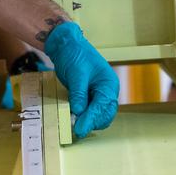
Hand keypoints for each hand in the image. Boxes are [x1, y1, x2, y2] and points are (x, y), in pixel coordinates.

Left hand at [43, 21, 118, 138]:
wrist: (67, 45)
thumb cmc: (75, 54)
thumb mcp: (76, 74)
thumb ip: (78, 94)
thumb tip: (78, 112)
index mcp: (108, 84)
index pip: (102, 107)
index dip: (91, 119)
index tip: (79, 129)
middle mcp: (107, 91)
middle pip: (104, 115)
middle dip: (92, 122)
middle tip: (76, 129)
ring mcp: (99, 94)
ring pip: (99, 116)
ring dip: (89, 121)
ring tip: (74, 125)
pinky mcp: (90, 96)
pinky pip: (91, 111)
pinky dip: (85, 117)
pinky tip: (75, 119)